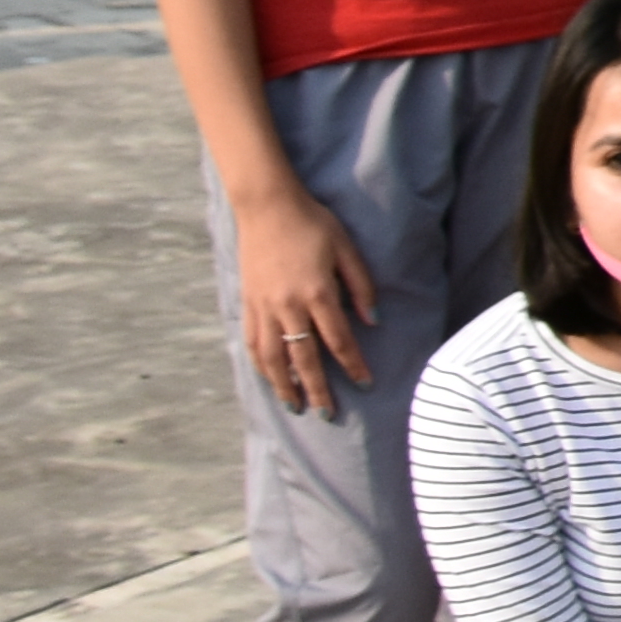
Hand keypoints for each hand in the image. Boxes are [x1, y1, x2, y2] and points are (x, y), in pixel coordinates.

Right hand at [229, 181, 380, 418]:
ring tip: (296, 406)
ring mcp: (263, 306)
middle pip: (304, 358)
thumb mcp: (348, 249)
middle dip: (318, 389)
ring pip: (273, 357)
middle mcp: (288, 306)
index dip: (353, 366)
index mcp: (318, 293)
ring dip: (285, 385)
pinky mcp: (247, 303)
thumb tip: (373, 322)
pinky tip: (269, 378)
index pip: (339, 340)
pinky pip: (253, 342)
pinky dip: (261, 365)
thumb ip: (362, 287)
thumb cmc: (314, 224)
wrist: (268, 207)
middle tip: (328, 414)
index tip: (366, 385)